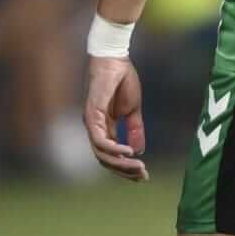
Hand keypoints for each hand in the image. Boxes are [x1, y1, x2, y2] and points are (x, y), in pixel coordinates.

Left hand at [84, 55, 148, 181]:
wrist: (115, 60)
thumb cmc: (122, 80)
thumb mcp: (132, 110)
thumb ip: (134, 130)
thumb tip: (139, 151)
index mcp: (105, 128)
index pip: (112, 156)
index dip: (126, 168)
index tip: (143, 175)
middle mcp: (95, 129)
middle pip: (106, 160)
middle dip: (125, 171)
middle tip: (142, 175)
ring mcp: (92, 123)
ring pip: (102, 154)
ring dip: (120, 163)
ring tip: (138, 166)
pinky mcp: (91, 115)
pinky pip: (100, 140)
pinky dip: (114, 149)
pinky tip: (128, 151)